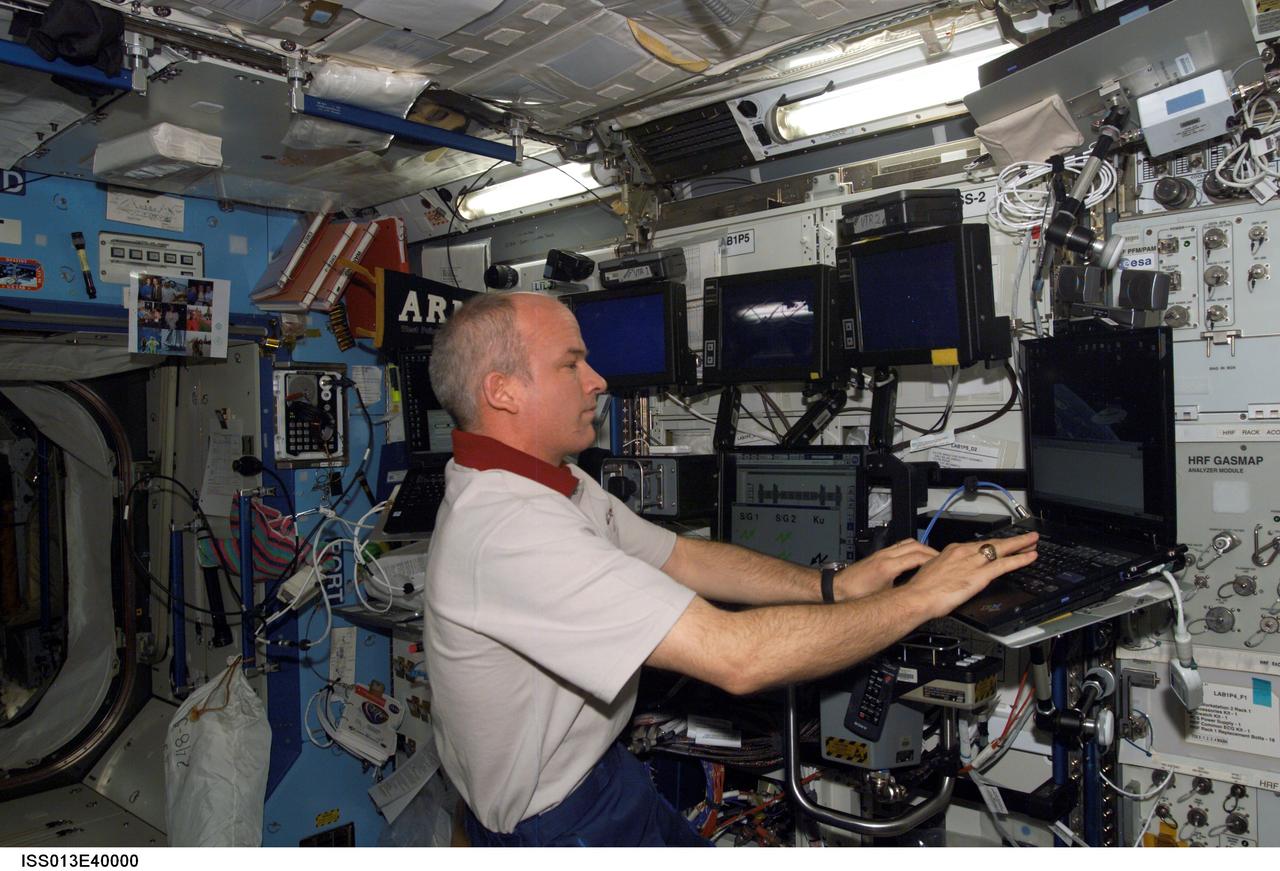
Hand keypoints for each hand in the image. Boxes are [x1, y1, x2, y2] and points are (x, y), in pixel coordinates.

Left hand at [834, 538, 939, 599]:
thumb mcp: (883, 597)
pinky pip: (899, 546)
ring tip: (931, 557)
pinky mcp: (878, 554)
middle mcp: (885, 556)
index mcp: (888, 566)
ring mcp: (881, 553)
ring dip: (921, 548)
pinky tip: (915, 557)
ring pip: (907, 543)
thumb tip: (916, 595)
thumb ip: (900, 592)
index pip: (917, 557)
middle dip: (930, 551)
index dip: (932, 560)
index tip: (942, 564)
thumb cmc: (856, 594)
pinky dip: (911, 549)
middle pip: (914, 545)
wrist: (838, 588)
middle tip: (941, 559)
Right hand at [904, 532, 1039, 619]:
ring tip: (1033, 543)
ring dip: (1020, 545)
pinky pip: (1005, 564)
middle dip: (1012, 540)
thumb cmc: (921, 588)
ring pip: (1002, 549)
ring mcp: (973, 562)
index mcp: (952, 550)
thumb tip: (950, 573)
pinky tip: (1030, 557)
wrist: (917, 597)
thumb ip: (945, 569)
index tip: (1001, 543)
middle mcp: (964, 552)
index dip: (993, 543)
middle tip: (1027, 537)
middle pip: (993, 543)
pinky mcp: (980, 575)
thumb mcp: (932, 571)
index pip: (978, 544)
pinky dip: (1020, 559)